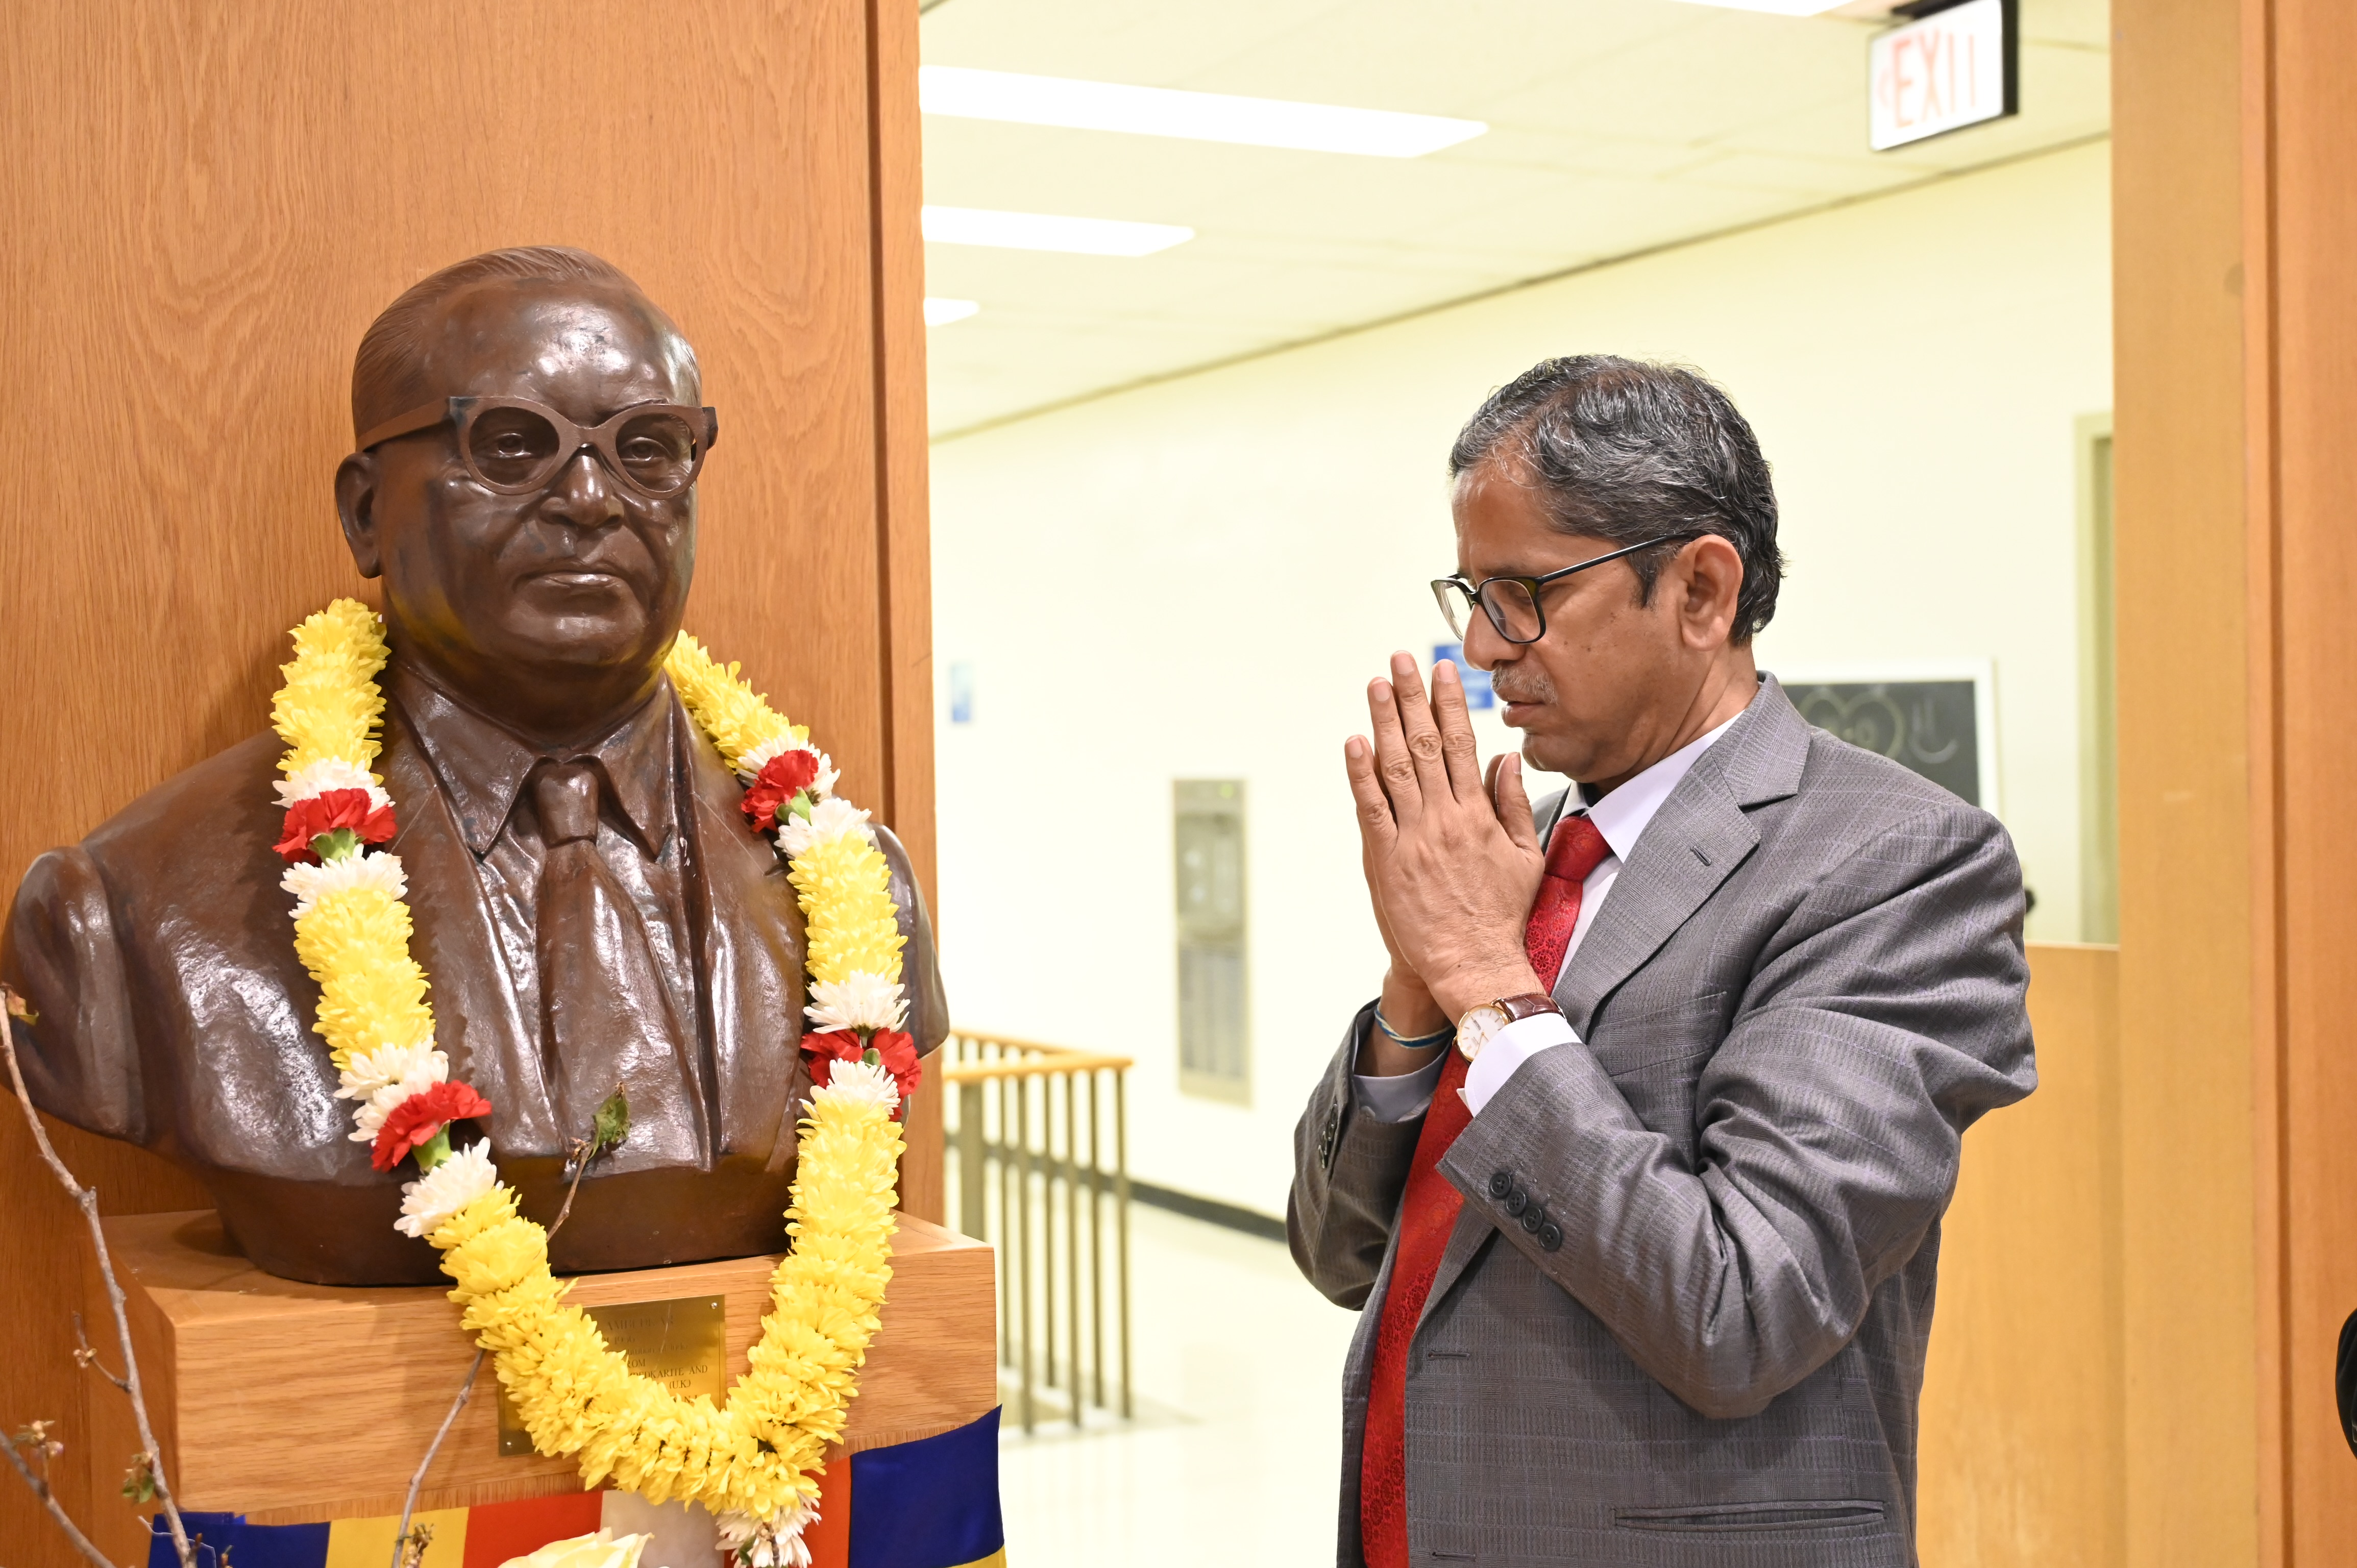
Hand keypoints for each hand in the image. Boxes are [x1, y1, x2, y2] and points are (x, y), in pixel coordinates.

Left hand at [1346, 653, 1547, 1021]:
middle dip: (1411, 699)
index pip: (1461, 743)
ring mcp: (1413, 838)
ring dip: (1384, 722)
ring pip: (1395, 768)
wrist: (1474, 962)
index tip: (1441, 671)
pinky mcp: (1386, 860)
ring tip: (1376, 685)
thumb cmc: (1502, 913)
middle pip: (1424, 745)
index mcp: (1478, 813)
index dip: (1448, 703)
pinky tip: (1354, 742)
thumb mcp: (1524, 856)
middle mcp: (1444, 818)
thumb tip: (1506, 756)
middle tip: (1400, 661)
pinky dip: (1361, 774)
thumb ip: (1512, 803)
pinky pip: (1371, 808)